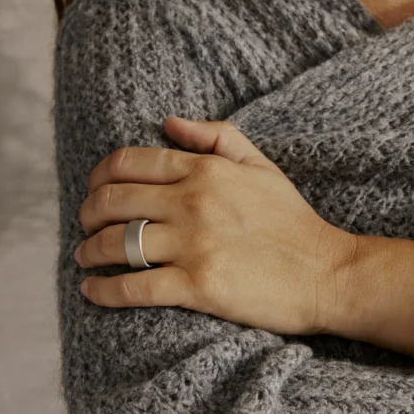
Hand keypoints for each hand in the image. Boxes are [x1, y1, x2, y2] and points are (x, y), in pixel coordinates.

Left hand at [73, 117, 357, 334]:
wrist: (328, 274)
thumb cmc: (295, 223)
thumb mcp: (263, 167)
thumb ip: (218, 138)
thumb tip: (169, 122)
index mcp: (206, 170)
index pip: (128, 162)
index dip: (99, 177)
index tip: (94, 191)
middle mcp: (193, 202)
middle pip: (112, 201)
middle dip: (87, 214)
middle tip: (85, 226)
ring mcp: (194, 245)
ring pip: (115, 243)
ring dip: (90, 252)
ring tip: (86, 258)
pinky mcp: (197, 286)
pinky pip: (132, 287)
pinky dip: (104, 290)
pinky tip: (93, 291)